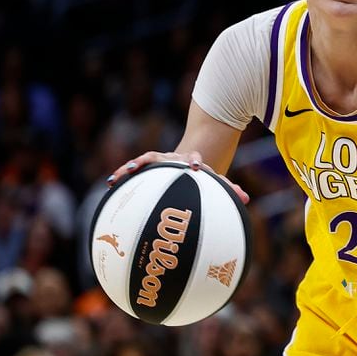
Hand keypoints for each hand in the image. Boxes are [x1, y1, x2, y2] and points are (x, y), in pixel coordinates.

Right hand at [107, 151, 249, 202]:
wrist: (191, 163)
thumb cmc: (204, 177)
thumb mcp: (216, 182)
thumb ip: (229, 189)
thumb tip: (245, 199)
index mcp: (192, 161)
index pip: (194, 158)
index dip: (195, 161)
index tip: (196, 166)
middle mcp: (174, 158)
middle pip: (163, 156)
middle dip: (156, 161)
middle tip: (148, 165)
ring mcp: (159, 162)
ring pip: (144, 160)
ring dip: (133, 166)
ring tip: (121, 174)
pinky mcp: (148, 167)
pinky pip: (134, 170)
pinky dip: (123, 175)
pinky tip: (111, 183)